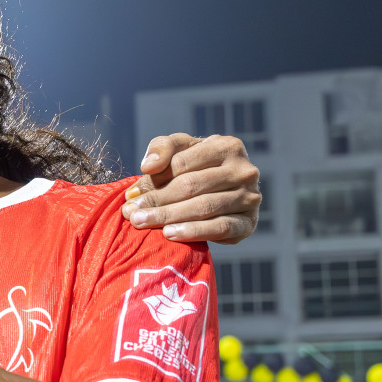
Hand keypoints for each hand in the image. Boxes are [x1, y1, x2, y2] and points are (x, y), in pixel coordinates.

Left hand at [123, 133, 259, 243]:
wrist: (225, 195)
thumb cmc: (196, 166)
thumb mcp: (179, 149)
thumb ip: (161, 148)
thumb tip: (148, 166)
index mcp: (227, 147)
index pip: (182, 163)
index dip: (154, 179)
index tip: (131, 195)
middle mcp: (244, 170)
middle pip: (191, 186)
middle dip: (157, 200)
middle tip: (131, 213)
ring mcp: (250, 197)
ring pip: (203, 207)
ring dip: (168, 216)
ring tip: (143, 222)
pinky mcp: (249, 223)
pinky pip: (220, 227)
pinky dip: (193, 231)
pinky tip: (169, 234)